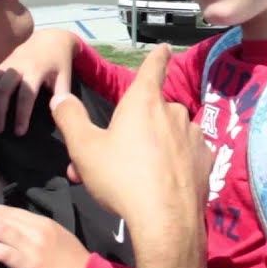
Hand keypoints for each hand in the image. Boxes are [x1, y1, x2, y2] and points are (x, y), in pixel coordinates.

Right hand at [0, 28, 79, 134]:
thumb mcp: (65, 76)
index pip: (26, 95)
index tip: (20, 131)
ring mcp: (8, 63)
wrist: (51, 38)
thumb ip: (61, 94)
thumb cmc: (59, 62)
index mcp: (36, 70)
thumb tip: (56, 114)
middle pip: (3, 89)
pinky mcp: (2, 63)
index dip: (21, 114)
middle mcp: (18, 65)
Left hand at [0, 200, 88, 267]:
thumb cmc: (73, 265)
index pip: (10, 211)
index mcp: (44, 223)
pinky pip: (8, 254)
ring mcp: (35, 249)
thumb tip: (8, 228)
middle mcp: (38, 231)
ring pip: (2, 231)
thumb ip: (34, 232)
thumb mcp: (56, 239)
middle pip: (2, 217)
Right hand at [49, 44, 212, 232]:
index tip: (166, 47)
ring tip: (130, 178)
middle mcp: (174, 112)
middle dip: (133, 130)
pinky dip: (173, 164)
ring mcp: (193, 136)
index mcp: (144, 102)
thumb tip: (61, 98)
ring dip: (151, 149)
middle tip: (109, 158)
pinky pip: (185, 155)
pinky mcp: (205, 161)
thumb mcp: (84, 149)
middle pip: (152, 112)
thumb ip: (71, 118)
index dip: (158, 57)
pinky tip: (159, 185)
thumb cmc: (121, 179)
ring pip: (168, 136)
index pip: (153, 68)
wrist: (165, 220)